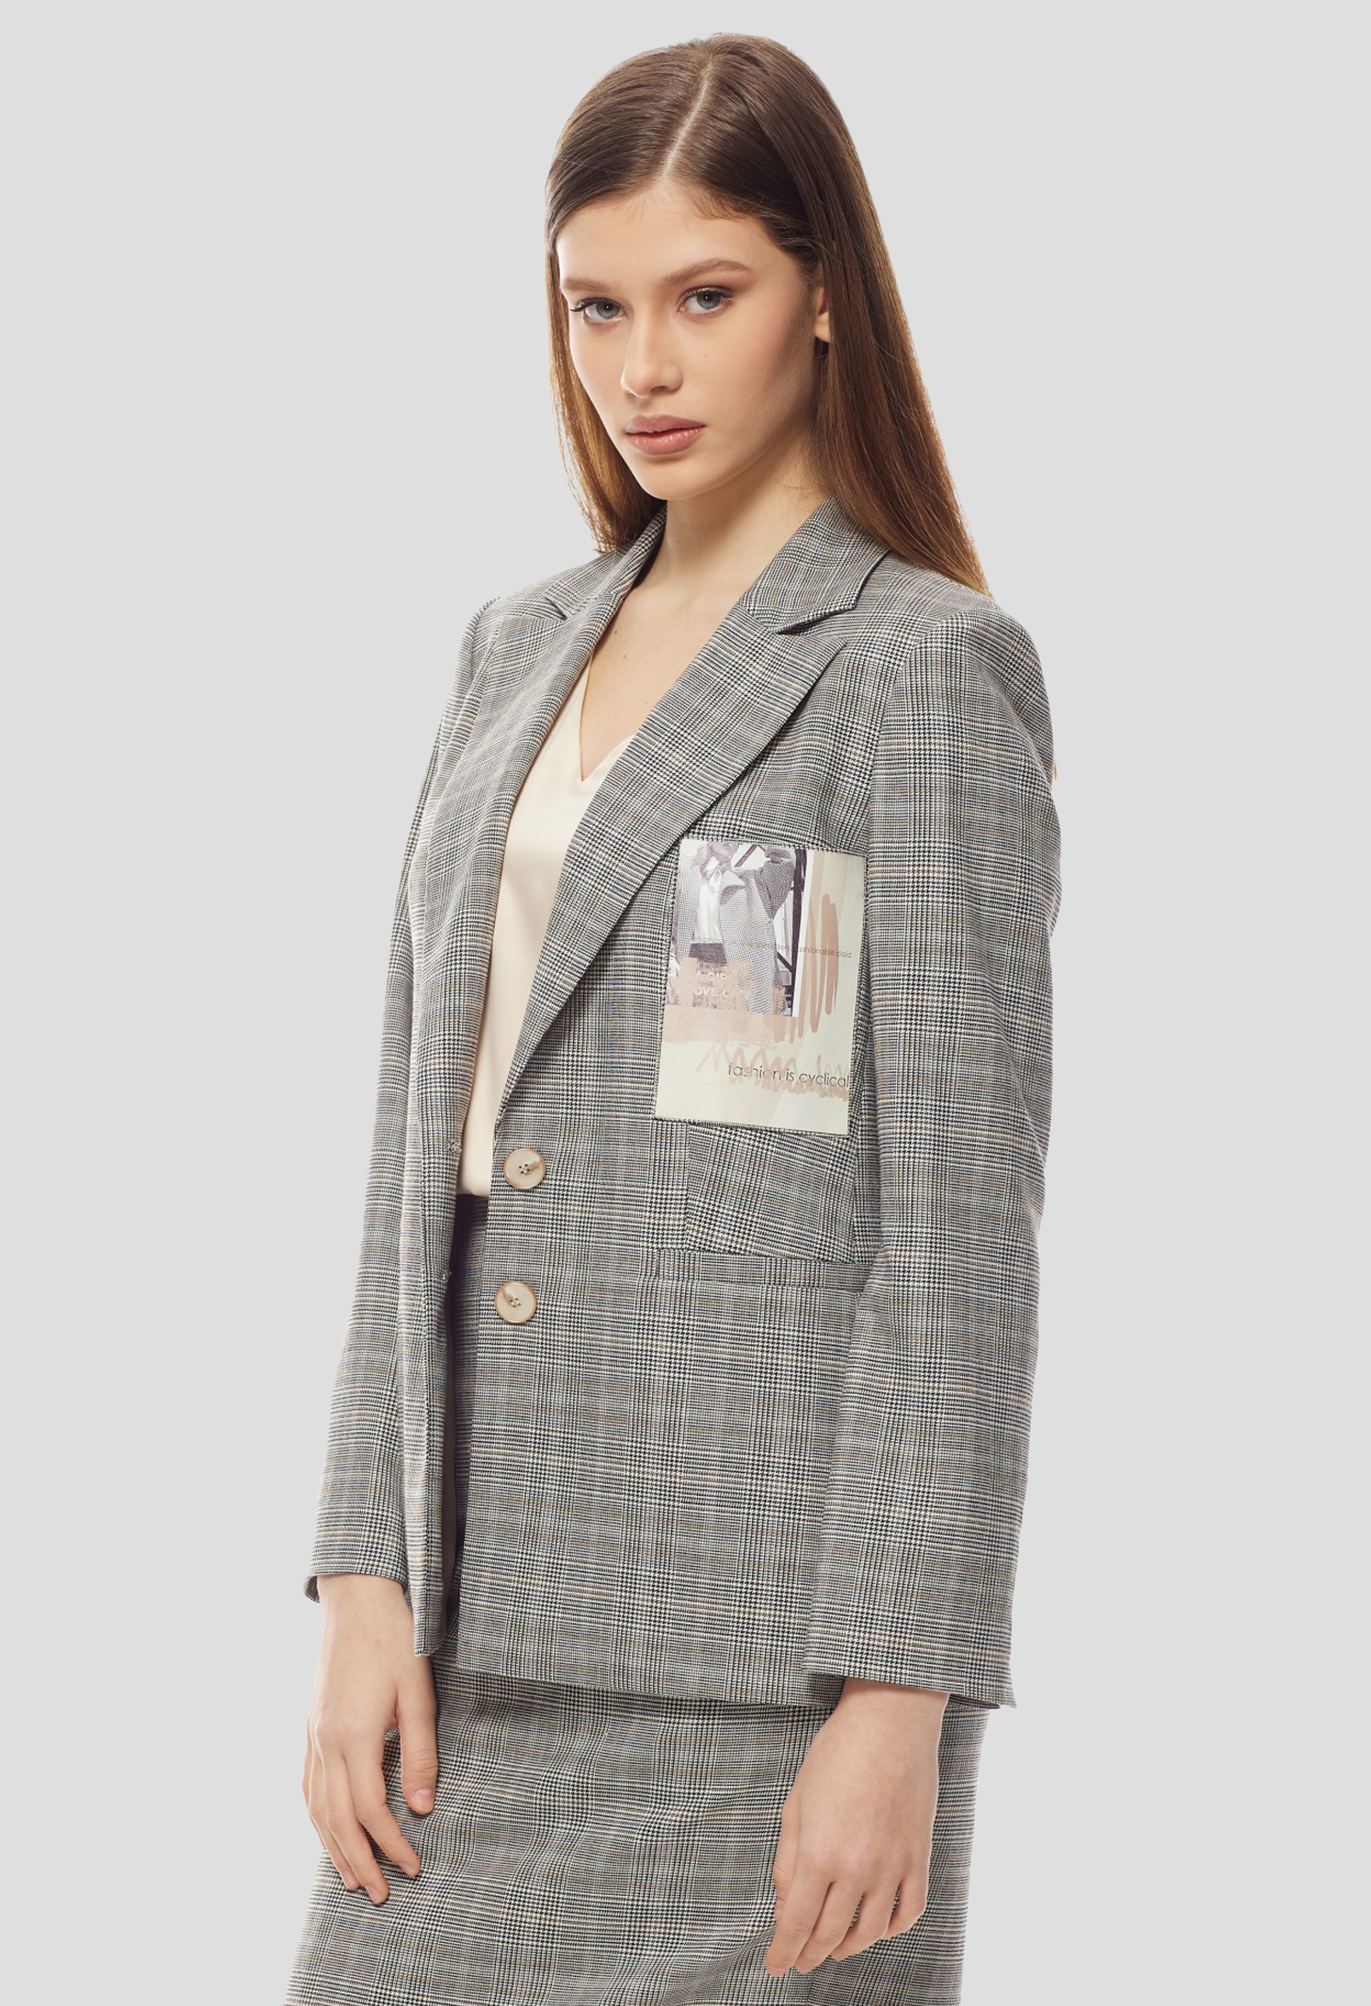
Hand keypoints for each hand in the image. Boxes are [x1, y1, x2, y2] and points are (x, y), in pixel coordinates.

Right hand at [302, 1575, 437, 1902]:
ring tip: (352, 1879)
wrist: (357, 1597)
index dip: (391, 1843)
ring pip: (316, 1807)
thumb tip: (423, 1806)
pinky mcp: (311, 1726)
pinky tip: (328, 1831)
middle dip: (359, 1860)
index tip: (413, 1866)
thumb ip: (421, 1751)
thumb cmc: (395, 1638)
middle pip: (337, 1819)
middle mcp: (326, 1741)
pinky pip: (308, 1784)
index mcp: (354, 1734)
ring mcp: (313, 1734)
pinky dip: (317, 1816)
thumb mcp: (419, 1692)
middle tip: (380, 1896)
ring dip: (333, 1847)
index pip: (370, 1809)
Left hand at [764, 1679, 948, 1977]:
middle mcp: (857, 1867)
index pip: (797, 1922)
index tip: (774, 1966)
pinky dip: (892, 1928)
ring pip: (871, 1930)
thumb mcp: (796, 1803)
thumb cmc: (836, 1753)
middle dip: (811, 1954)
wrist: (890, 1721)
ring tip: (834, 1949)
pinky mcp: (918, 1856)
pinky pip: (909, 1910)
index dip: (783, 1950)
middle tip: (800, 1962)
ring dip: (849, 1947)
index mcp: (819, 1852)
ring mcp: (892, 1865)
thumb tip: (786, 1907)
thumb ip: (788, 1861)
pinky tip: (878, 1929)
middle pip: (831, 1933)